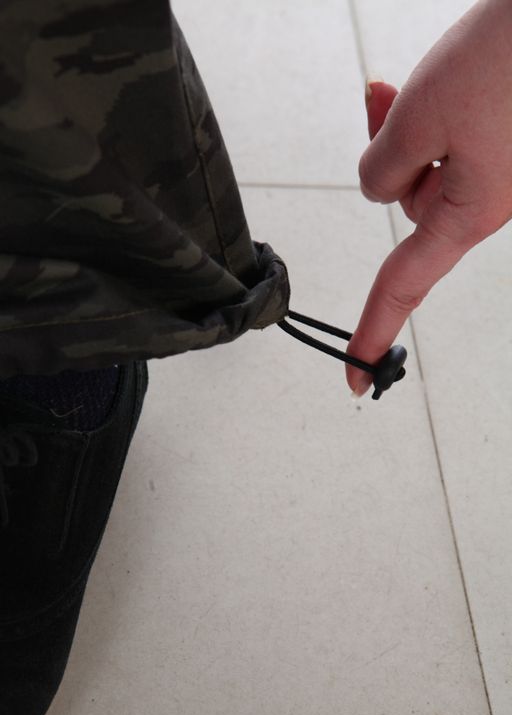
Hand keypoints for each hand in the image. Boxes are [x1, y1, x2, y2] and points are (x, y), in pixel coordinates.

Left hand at [346, 0, 511, 395]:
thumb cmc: (506, 61)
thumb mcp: (421, 118)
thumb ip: (382, 168)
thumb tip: (379, 185)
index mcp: (469, 213)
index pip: (403, 284)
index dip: (373, 330)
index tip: (354, 374)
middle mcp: (486, 201)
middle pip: (406, 201)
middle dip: (388, 154)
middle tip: (382, 100)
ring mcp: (499, 171)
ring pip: (424, 165)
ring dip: (408, 125)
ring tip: (421, 81)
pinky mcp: (503, 142)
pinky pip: (449, 144)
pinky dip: (430, 117)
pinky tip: (438, 83)